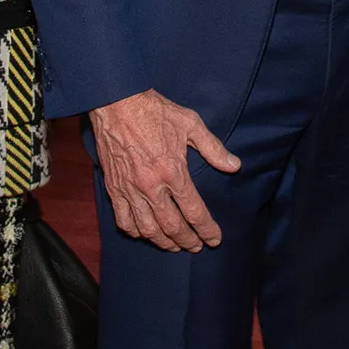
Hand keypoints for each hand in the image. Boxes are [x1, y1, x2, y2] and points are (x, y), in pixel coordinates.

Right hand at [89, 89, 240, 251]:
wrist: (115, 101)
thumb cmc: (154, 110)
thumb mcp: (190, 123)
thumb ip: (213, 148)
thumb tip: (234, 165)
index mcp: (172, 171)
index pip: (194, 211)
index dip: (207, 229)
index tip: (214, 239)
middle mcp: (151, 186)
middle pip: (172, 227)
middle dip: (187, 241)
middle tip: (195, 247)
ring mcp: (129, 189)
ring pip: (148, 229)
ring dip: (163, 242)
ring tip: (174, 246)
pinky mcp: (113, 187)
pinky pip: (124, 220)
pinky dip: (136, 232)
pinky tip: (145, 233)